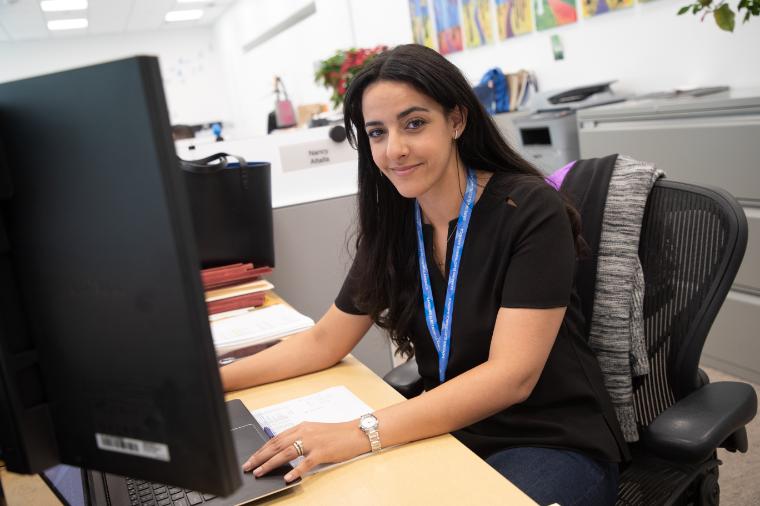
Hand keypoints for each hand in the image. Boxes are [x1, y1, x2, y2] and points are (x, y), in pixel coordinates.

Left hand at [243, 420, 368, 481]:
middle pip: (277, 445)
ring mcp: (313, 442)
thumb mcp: (314, 431)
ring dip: (270, 463)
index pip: (276, 438)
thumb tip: (283, 449)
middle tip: (248, 466)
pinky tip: (286, 477)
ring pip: (286, 453)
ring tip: (260, 472)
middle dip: (260, 457)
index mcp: (301, 427)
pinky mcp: (322, 452)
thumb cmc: (336, 434)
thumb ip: (299, 438)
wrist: (356, 433)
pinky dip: (295, 470)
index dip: (261, 449)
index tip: (251, 458)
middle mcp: (304, 432)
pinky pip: (305, 463)